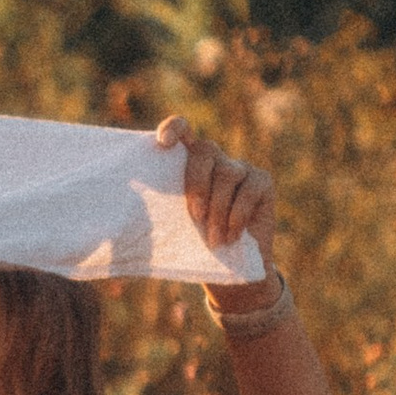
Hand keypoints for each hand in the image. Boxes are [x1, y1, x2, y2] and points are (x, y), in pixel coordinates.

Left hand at [157, 114, 277, 280]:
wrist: (232, 266)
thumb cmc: (196, 244)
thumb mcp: (175, 225)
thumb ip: (163, 209)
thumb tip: (132, 214)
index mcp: (189, 163)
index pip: (183, 130)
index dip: (174, 128)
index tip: (163, 143)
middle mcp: (216, 159)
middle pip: (205, 151)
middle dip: (197, 185)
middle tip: (195, 217)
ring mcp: (241, 167)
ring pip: (227, 173)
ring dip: (217, 209)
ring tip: (213, 240)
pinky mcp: (263, 180)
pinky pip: (249, 190)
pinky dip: (237, 215)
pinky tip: (231, 236)